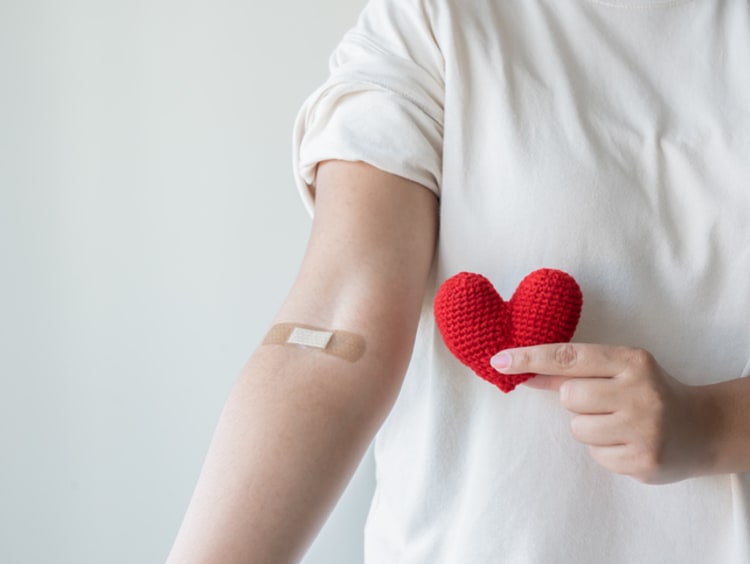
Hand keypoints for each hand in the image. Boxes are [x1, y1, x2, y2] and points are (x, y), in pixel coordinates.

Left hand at [491, 343, 716, 483]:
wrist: (703, 428)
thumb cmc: (649, 392)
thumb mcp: (620, 369)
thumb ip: (575, 369)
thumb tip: (522, 369)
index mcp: (631, 360)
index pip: (568, 356)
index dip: (530, 358)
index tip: (499, 360)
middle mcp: (639, 392)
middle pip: (568, 397)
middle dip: (577, 402)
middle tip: (604, 403)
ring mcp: (643, 429)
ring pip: (577, 428)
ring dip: (589, 428)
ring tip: (619, 424)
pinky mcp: (643, 461)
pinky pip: (595, 455)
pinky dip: (605, 450)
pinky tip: (628, 443)